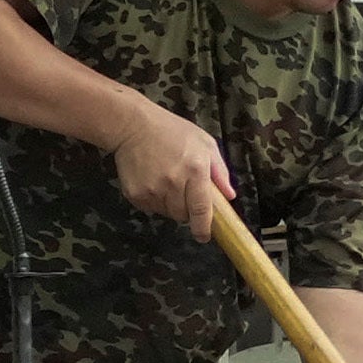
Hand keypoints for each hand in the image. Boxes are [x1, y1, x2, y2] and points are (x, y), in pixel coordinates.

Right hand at [111, 106, 234, 231]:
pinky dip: (154, 200)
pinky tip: (152, 181)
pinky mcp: (135, 194)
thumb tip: (229, 196)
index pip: (201, 209)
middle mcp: (173, 183)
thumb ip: (219, 171)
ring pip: (166, 212)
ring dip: (170, 204)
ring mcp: (152, 190)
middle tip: (183, 191)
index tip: (204, 236)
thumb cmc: (172, 132)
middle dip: (186, 209)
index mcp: (195, 171)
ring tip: (166, 182)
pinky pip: (150, 207)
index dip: (203, 227)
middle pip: (182, 215)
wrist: (133, 126)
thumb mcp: (204, 144)